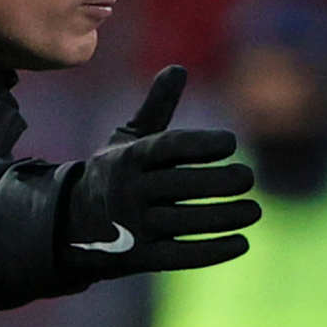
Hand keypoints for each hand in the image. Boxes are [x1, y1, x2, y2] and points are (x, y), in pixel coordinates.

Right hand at [55, 65, 261, 278]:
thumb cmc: (113, 173)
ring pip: (185, 222)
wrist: (72, 224)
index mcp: (128, 159)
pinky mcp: (141, 258)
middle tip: (248, 177)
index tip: (231, 142)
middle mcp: (129, 192)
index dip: (200, 144)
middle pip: (180, 186)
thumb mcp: (127, 139)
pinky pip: (181, 255)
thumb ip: (156, 107)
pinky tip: (242, 242)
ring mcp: (134, 227)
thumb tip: (179, 68)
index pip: (167, 148)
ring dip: (225, 217)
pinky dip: (214, 251)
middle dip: (219, 181)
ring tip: (254, 210)